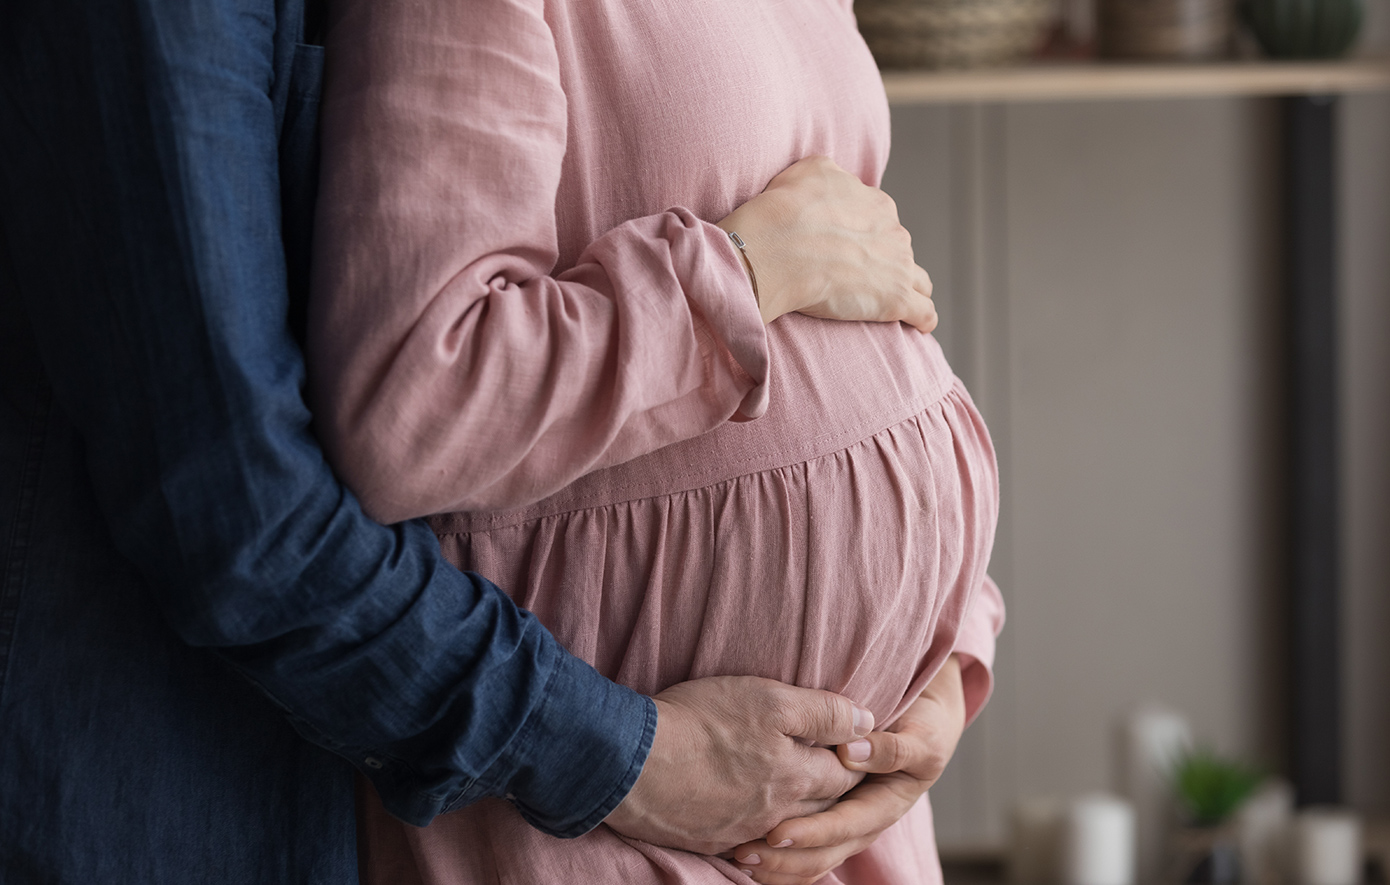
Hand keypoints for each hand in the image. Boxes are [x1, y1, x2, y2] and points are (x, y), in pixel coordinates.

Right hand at [604, 676, 874, 855]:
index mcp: (796, 777)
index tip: (855, 749)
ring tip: (794, 795)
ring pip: (785, 829)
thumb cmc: (701, 722)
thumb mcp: (769, 700)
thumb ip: (823, 712)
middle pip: (820, 808)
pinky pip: (748, 845)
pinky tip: (753, 821)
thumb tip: (866, 721)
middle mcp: (775, 814)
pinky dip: (759, 833)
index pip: (844, 774)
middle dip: (832, 791)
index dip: (853, 758)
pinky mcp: (708, 841)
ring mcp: (741, 833)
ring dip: (797, 817)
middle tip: (835, 772)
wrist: (629, 763)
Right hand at [716, 156, 935, 332]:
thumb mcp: (810, 170)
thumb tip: (835, 183)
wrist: (782, 245)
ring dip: (908, 290)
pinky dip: (922, 319)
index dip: (867, 238)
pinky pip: (924, 312)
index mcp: (878, 205)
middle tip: (856, 279)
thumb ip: (832, 175)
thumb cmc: (788, 209)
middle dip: (885, 263)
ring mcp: (899, 267)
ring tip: (892, 305)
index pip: (882, 223)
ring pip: (919, 281)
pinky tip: (916, 326)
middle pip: (899, 251)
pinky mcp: (897, 299)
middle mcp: (895, 233)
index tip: (848, 250)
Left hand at [728, 656, 966, 884]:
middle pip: (824, 854)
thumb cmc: (921, 726)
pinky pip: (806, 852)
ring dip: (777, 864)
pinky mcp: (832, 820)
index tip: (776, 832)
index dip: (812, 833)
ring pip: (812, 860)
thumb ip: (890, 748)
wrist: (923, 725)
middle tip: (744, 851)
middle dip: (784, 858)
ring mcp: (848, 826)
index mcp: (885, 806)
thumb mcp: (918, 736)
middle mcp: (864, 823)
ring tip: (739, 857)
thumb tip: (850, 752)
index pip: (845, 827)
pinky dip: (780, 860)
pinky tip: (748, 855)